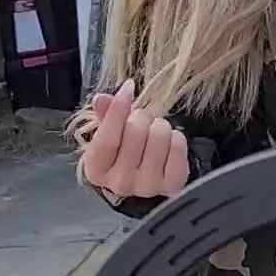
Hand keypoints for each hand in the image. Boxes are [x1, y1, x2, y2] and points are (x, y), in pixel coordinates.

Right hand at [82, 80, 190, 200]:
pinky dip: (175, 137)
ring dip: (158, 126)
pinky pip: (177, 144)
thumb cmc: (124, 155)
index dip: (118, 109)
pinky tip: (167, 145)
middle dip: (140, 117)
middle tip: (141, 122)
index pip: (106, 138)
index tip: (128, 88)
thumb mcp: (108, 136)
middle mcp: (120, 183)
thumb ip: (104, 116)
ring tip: (154, 134)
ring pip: (158, 134)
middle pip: (135, 131)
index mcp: (97, 170)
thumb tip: (102, 99)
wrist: (146, 181)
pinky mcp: (172, 185)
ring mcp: (147, 186)